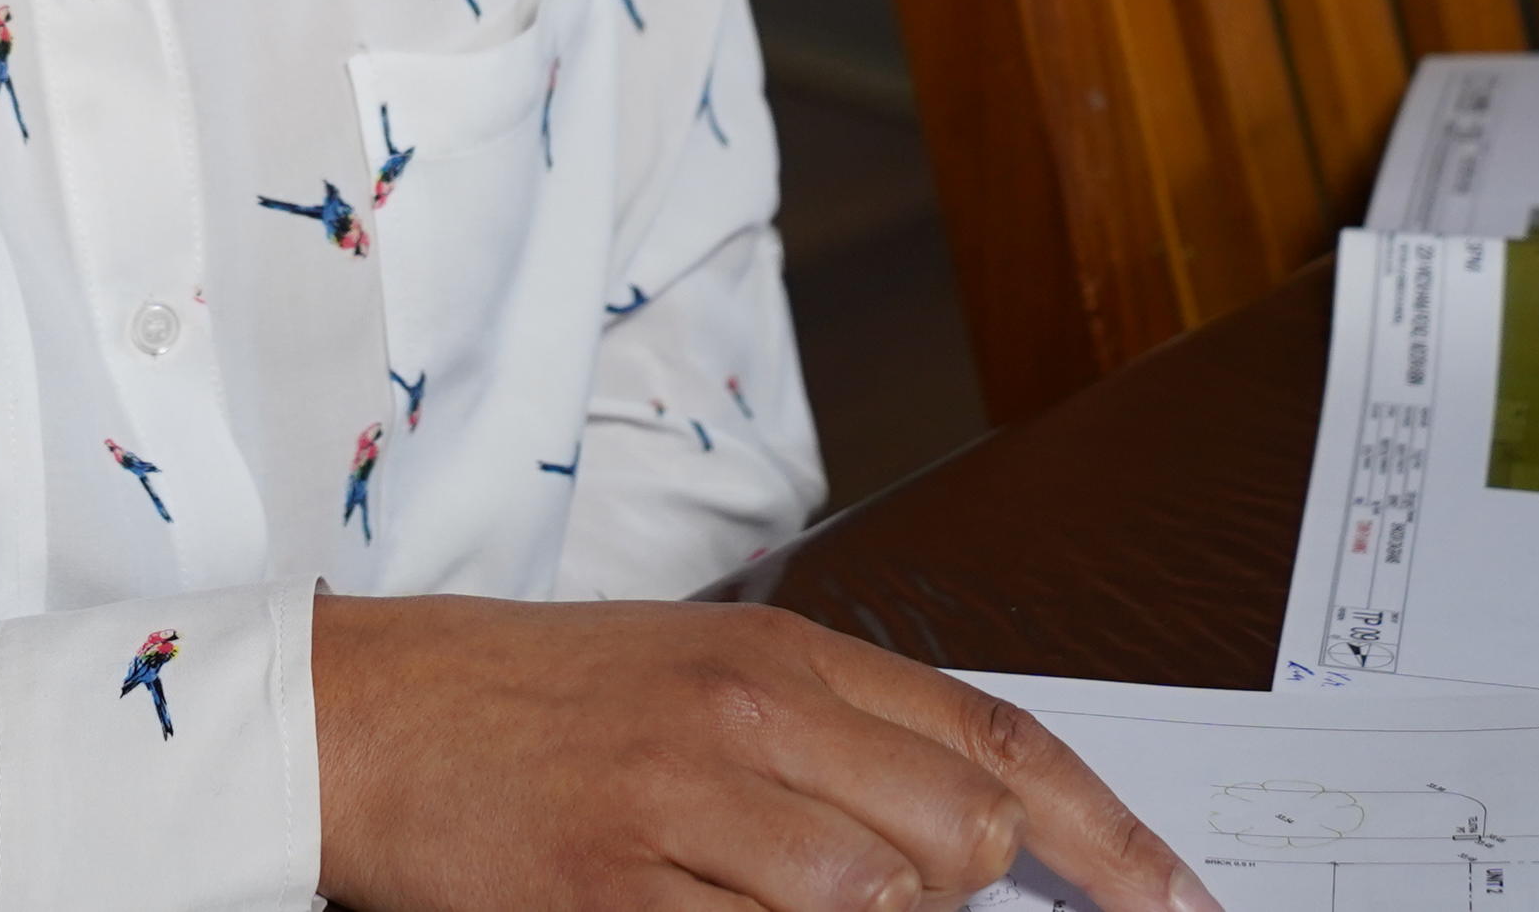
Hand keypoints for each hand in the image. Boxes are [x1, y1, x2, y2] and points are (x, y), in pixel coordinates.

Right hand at [311, 593, 1215, 911]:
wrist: (359, 713)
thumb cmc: (528, 701)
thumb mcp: (697, 673)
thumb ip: (835, 735)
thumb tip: (975, 835)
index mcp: (780, 651)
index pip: (997, 742)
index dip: (1110, 838)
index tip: (1180, 905)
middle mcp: (746, 714)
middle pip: (953, 839)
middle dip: (946, 897)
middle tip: (854, 893)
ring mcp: (679, 804)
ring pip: (871, 908)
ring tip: (743, 896)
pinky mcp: (610, 893)